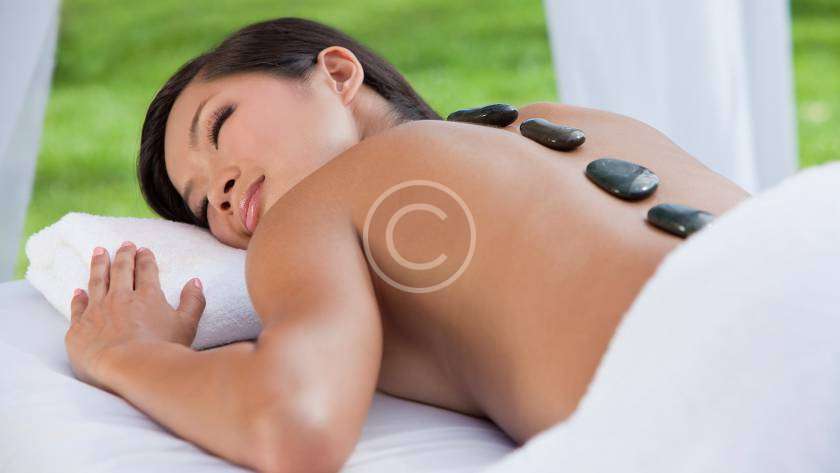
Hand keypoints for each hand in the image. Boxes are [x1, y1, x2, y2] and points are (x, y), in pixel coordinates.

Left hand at [65, 241, 205, 390]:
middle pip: (121, 270)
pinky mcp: (81, 328)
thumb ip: (193, 301)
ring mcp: (98, 311)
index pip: (146, 270)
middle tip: (124, 244)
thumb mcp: (187, 325)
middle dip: (123, 255)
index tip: (143, 250)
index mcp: (147, 296)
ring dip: (99, 265)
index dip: (145, 258)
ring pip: (97, 281)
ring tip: (99, 252)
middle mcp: (121, 298)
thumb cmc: (162, 349)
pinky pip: (78, 307)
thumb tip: (195, 282)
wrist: (131, 368)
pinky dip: (78, 297)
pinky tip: (78, 291)